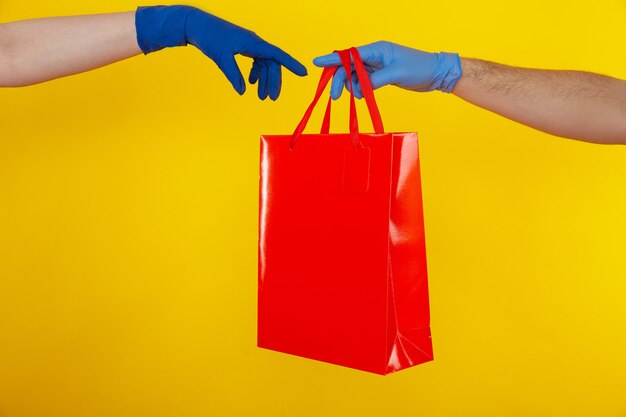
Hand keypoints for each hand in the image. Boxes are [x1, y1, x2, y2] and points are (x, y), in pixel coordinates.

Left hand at [135, 6, 306, 99]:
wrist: (196, 25)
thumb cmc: (210, 37)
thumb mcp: (222, 58)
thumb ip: (234, 76)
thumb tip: (243, 91)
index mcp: (254, 43)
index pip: (278, 55)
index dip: (292, 64)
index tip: (304, 73)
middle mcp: (254, 43)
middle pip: (271, 64)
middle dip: (273, 82)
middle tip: (271, 99)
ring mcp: (249, 44)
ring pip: (263, 64)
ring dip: (264, 80)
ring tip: (261, 96)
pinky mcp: (242, 47)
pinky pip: (255, 61)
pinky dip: (255, 73)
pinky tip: (251, 83)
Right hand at [312, 41, 460, 98]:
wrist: (435, 74)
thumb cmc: (419, 68)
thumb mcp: (396, 74)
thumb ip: (375, 80)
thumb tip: (360, 88)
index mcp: (377, 49)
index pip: (349, 54)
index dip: (332, 59)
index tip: (317, 63)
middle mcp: (374, 55)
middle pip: (348, 66)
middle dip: (340, 80)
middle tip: (335, 96)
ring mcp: (376, 66)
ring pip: (354, 75)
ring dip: (352, 87)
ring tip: (359, 96)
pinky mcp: (379, 75)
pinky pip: (363, 81)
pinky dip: (360, 89)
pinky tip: (363, 95)